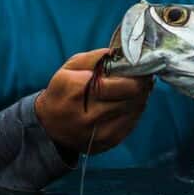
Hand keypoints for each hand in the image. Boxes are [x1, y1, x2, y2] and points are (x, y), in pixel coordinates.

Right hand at [35, 48, 152, 154]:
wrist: (49, 127)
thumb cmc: (62, 92)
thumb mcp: (69, 68)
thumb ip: (94, 58)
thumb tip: (118, 52)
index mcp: (76, 90)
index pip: (120, 81)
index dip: (135, 73)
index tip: (139, 65)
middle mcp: (89, 114)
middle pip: (132, 95)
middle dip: (142, 82)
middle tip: (144, 75)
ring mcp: (100, 131)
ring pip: (136, 108)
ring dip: (141, 95)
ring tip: (137, 87)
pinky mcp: (109, 141)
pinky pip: (133, 122)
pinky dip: (135, 109)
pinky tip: (130, 102)